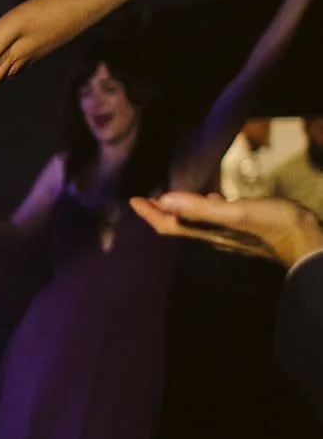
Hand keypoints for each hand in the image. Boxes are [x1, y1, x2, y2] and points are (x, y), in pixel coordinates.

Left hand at [130, 191, 322, 268]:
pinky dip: (207, 207)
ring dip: (181, 209)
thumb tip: (165, 200)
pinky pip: (218, 218)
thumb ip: (200, 208)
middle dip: (160, 212)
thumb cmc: (273, 225)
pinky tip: (214, 197)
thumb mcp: (235, 212)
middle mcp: (214, 236)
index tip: (133, 200)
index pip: (169, 225)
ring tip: (172, 197)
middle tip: (146, 199)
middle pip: (179, 225)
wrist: (307, 241)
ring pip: (197, 222)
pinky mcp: (245, 229)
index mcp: (208, 232)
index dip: (150, 214)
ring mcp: (230, 234)